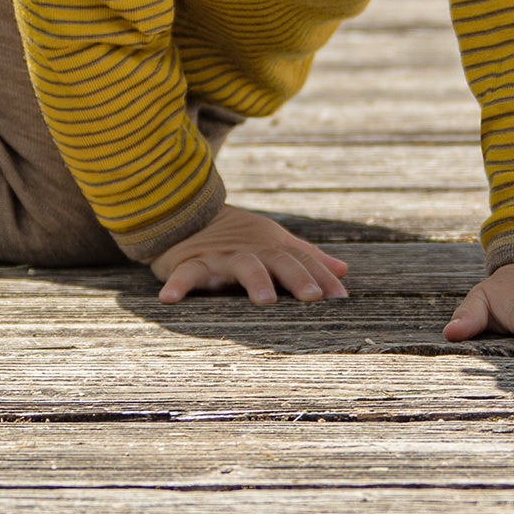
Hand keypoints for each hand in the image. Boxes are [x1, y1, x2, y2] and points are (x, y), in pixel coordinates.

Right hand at [152, 205, 348, 305]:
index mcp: (273, 247)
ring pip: (242, 266)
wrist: (187, 214)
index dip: (323, 277)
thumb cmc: (238, 236)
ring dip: (256, 280)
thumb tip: (344, 269)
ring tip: (266, 300)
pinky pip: (186, 274)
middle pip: (279, 261)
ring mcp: (222, 256)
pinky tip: (169, 300)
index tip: (341, 298)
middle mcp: (252, 250)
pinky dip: (178, 285)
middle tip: (312, 297)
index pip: (303, 261)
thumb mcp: (274, 242)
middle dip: (297, 277)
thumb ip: (307, 257)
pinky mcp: (191, 261)